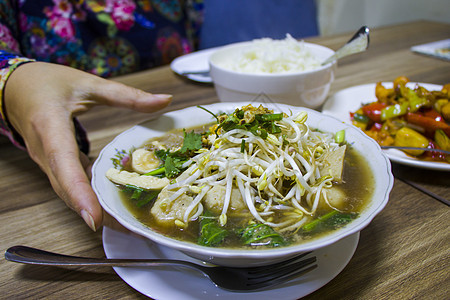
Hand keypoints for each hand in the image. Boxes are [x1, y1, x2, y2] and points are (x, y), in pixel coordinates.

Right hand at [4, 62, 171, 230]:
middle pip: (67, 188)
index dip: (79, 193)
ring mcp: (47, 161)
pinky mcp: (54, 164)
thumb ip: (126, 95)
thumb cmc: (47, 83)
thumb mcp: (88, 84)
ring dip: (92, 208)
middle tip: (126, 227)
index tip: (94, 219)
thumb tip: (164, 101)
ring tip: (124, 222)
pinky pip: (70, 184)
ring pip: (68, 191)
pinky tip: (111, 201)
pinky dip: (89, 196)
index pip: (64, 164)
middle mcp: (45, 151)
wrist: (16, 88)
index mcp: (50, 126)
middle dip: (94, 211)